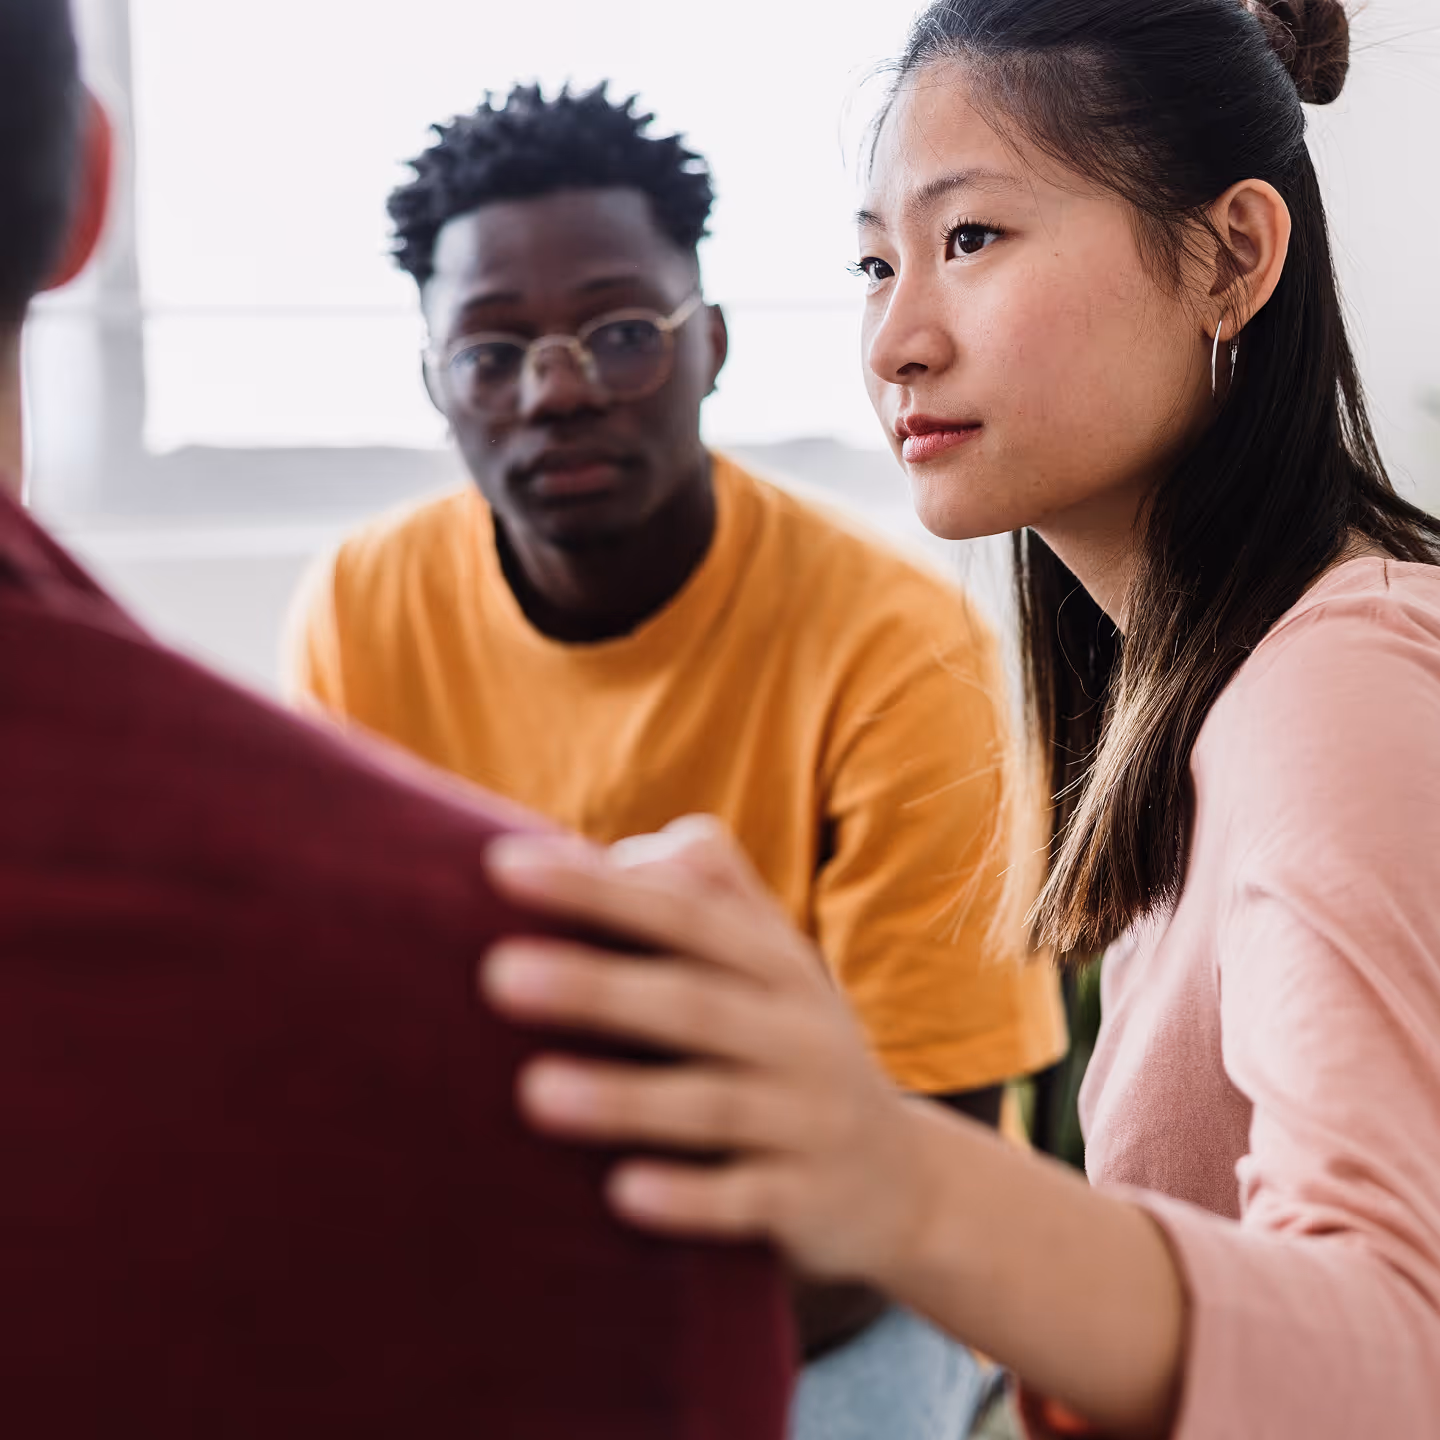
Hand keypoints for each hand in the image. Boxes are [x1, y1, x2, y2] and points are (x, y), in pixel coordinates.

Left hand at [481, 816, 934, 1284]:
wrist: (902, 1180)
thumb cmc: (792, 1046)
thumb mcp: (773, 964)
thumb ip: (707, 895)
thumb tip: (612, 851)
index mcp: (776, 964)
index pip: (683, 912)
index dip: (598, 889)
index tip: (502, 868)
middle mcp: (797, 1032)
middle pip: (694, 1001)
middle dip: (598, 987)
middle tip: (497, 974)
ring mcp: (807, 1119)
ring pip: (713, 1105)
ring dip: (625, 1098)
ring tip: (533, 1091)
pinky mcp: (807, 1202)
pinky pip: (746, 1200)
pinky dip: (689, 1197)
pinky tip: (621, 1192)